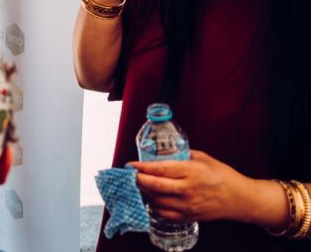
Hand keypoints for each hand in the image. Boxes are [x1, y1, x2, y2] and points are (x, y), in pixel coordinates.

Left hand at [128, 149, 247, 222]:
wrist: (240, 199)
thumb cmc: (223, 176)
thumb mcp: (204, 158)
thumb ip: (183, 155)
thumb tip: (165, 153)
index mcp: (192, 172)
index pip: (160, 169)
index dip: (142, 168)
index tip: (131, 165)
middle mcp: (188, 190)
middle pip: (155, 187)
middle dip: (138, 180)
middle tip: (130, 176)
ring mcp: (188, 206)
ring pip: (157, 201)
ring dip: (145, 193)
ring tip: (140, 186)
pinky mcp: (189, 217)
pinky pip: (165, 214)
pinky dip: (154, 206)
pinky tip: (152, 199)